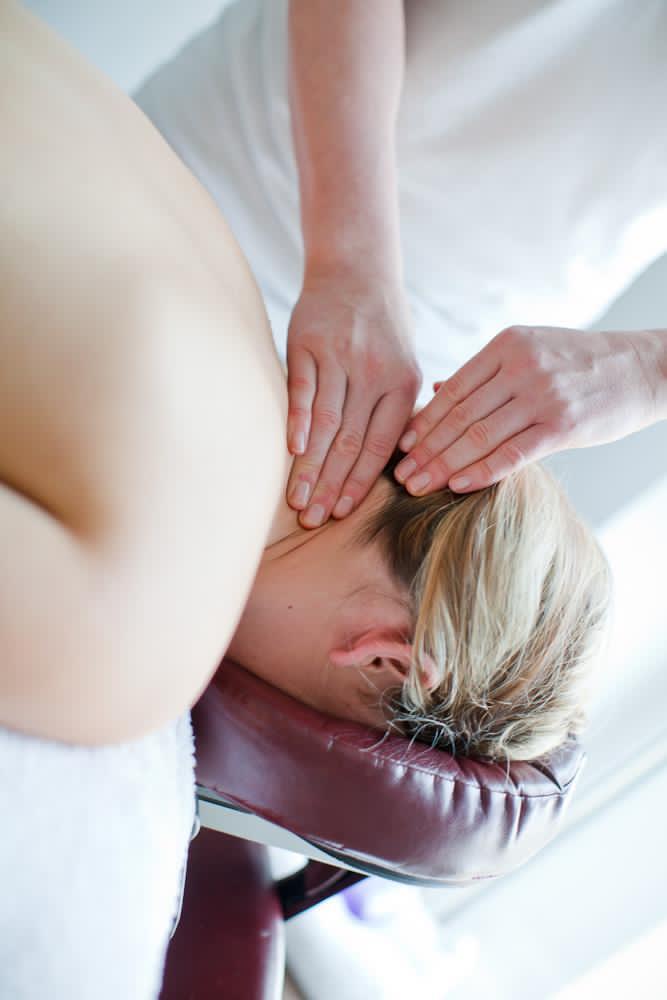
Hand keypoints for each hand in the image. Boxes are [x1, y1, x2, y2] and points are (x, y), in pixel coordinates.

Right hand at [286, 266, 420, 526]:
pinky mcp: (306, 342)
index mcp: (402, 383)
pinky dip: (296, 421)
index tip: (342, 512)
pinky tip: (290, 451)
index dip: (359, 482)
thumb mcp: (404, 365)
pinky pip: (301, 389)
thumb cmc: (380, 329)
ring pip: (324, 422)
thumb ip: (395, 412)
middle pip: (349, 440)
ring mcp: (339, 356)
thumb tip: (394, 468)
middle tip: (313, 520)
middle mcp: (374, 371)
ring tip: (296, 499)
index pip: (380, 445)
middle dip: (330, 485)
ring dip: (309, 466)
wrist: (356, 268)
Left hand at [394, 325, 657, 493]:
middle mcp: (522, 367)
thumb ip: (485, 371)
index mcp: (508, 345)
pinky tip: (457, 485)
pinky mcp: (564, 426)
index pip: (453, 389)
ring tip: (418, 486)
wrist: (642, 368)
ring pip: (480, 436)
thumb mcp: (531, 349)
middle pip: (460, 415)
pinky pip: (513, 453)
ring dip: (443, 465)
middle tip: (400, 476)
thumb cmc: (581, 363)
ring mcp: (543, 396)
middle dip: (425, 449)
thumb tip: (437, 388)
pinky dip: (481, 471)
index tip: (401, 446)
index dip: (423, 420)